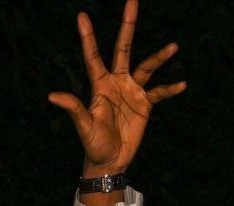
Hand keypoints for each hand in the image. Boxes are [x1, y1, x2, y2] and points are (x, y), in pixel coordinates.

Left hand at [48, 2, 184, 177]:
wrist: (110, 162)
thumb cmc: (93, 145)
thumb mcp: (84, 127)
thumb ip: (73, 108)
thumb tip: (52, 96)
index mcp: (100, 85)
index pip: (93, 56)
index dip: (88, 37)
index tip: (82, 16)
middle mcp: (116, 82)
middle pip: (123, 48)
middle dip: (127, 26)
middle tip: (132, 1)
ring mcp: (132, 91)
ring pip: (147, 66)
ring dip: (160, 57)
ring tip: (173, 46)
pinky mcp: (144, 104)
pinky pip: (159, 92)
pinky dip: (170, 89)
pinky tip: (181, 85)